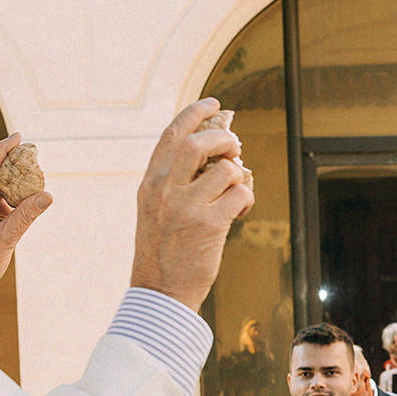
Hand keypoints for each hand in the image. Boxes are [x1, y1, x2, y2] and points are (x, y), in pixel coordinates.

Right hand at [129, 99, 252, 308]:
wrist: (160, 291)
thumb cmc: (163, 250)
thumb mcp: (154, 209)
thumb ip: (173, 181)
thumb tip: (212, 155)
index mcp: (150, 183)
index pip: (172, 135)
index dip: (194, 113)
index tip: (213, 103)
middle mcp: (165, 190)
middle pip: (199, 143)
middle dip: (223, 138)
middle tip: (234, 147)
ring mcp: (186, 207)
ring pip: (226, 169)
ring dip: (238, 176)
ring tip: (235, 194)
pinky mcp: (209, 225)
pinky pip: (240, 194)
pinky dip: (246, 198)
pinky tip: (239, 211)